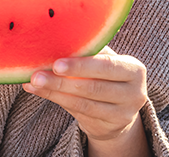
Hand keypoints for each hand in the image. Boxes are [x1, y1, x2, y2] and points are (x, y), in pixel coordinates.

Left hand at [22, 46, 148, 154]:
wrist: (117, 111)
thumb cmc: (104, 76)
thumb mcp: (103, 62)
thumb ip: (87, 53)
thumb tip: (53, 41)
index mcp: (134, 69)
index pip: (107, 65)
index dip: (81, 65)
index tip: (56, 64)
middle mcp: (135, 93)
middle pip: (95, 87)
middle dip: (63, 81)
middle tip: (38, 75)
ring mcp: (124, 113)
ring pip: (83, 102)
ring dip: (55, 91)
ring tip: (33, 82)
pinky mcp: (110, 127)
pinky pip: (79, 112)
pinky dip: (56, 100)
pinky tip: (38, 91)